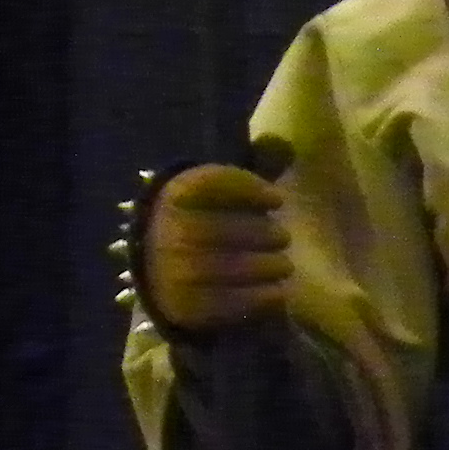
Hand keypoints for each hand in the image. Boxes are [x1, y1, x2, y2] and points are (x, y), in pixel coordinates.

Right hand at [140, 152, 295, 336]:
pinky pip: (219, 304)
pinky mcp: (180, 305)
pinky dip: (254, 299)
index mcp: (175, 196)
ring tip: (284, 266)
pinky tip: (279, 294)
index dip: (245, 189)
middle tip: (283, 238)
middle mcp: (163, 232)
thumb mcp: (226, 190)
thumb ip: (256, 167)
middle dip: (257, 235)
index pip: (206, 185)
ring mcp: (168, 271)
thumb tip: (285, 144)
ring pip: (216, 268)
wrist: (167, 267)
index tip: (277, 199)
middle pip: (213, 230)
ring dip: (260, 268)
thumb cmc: (212, 218)